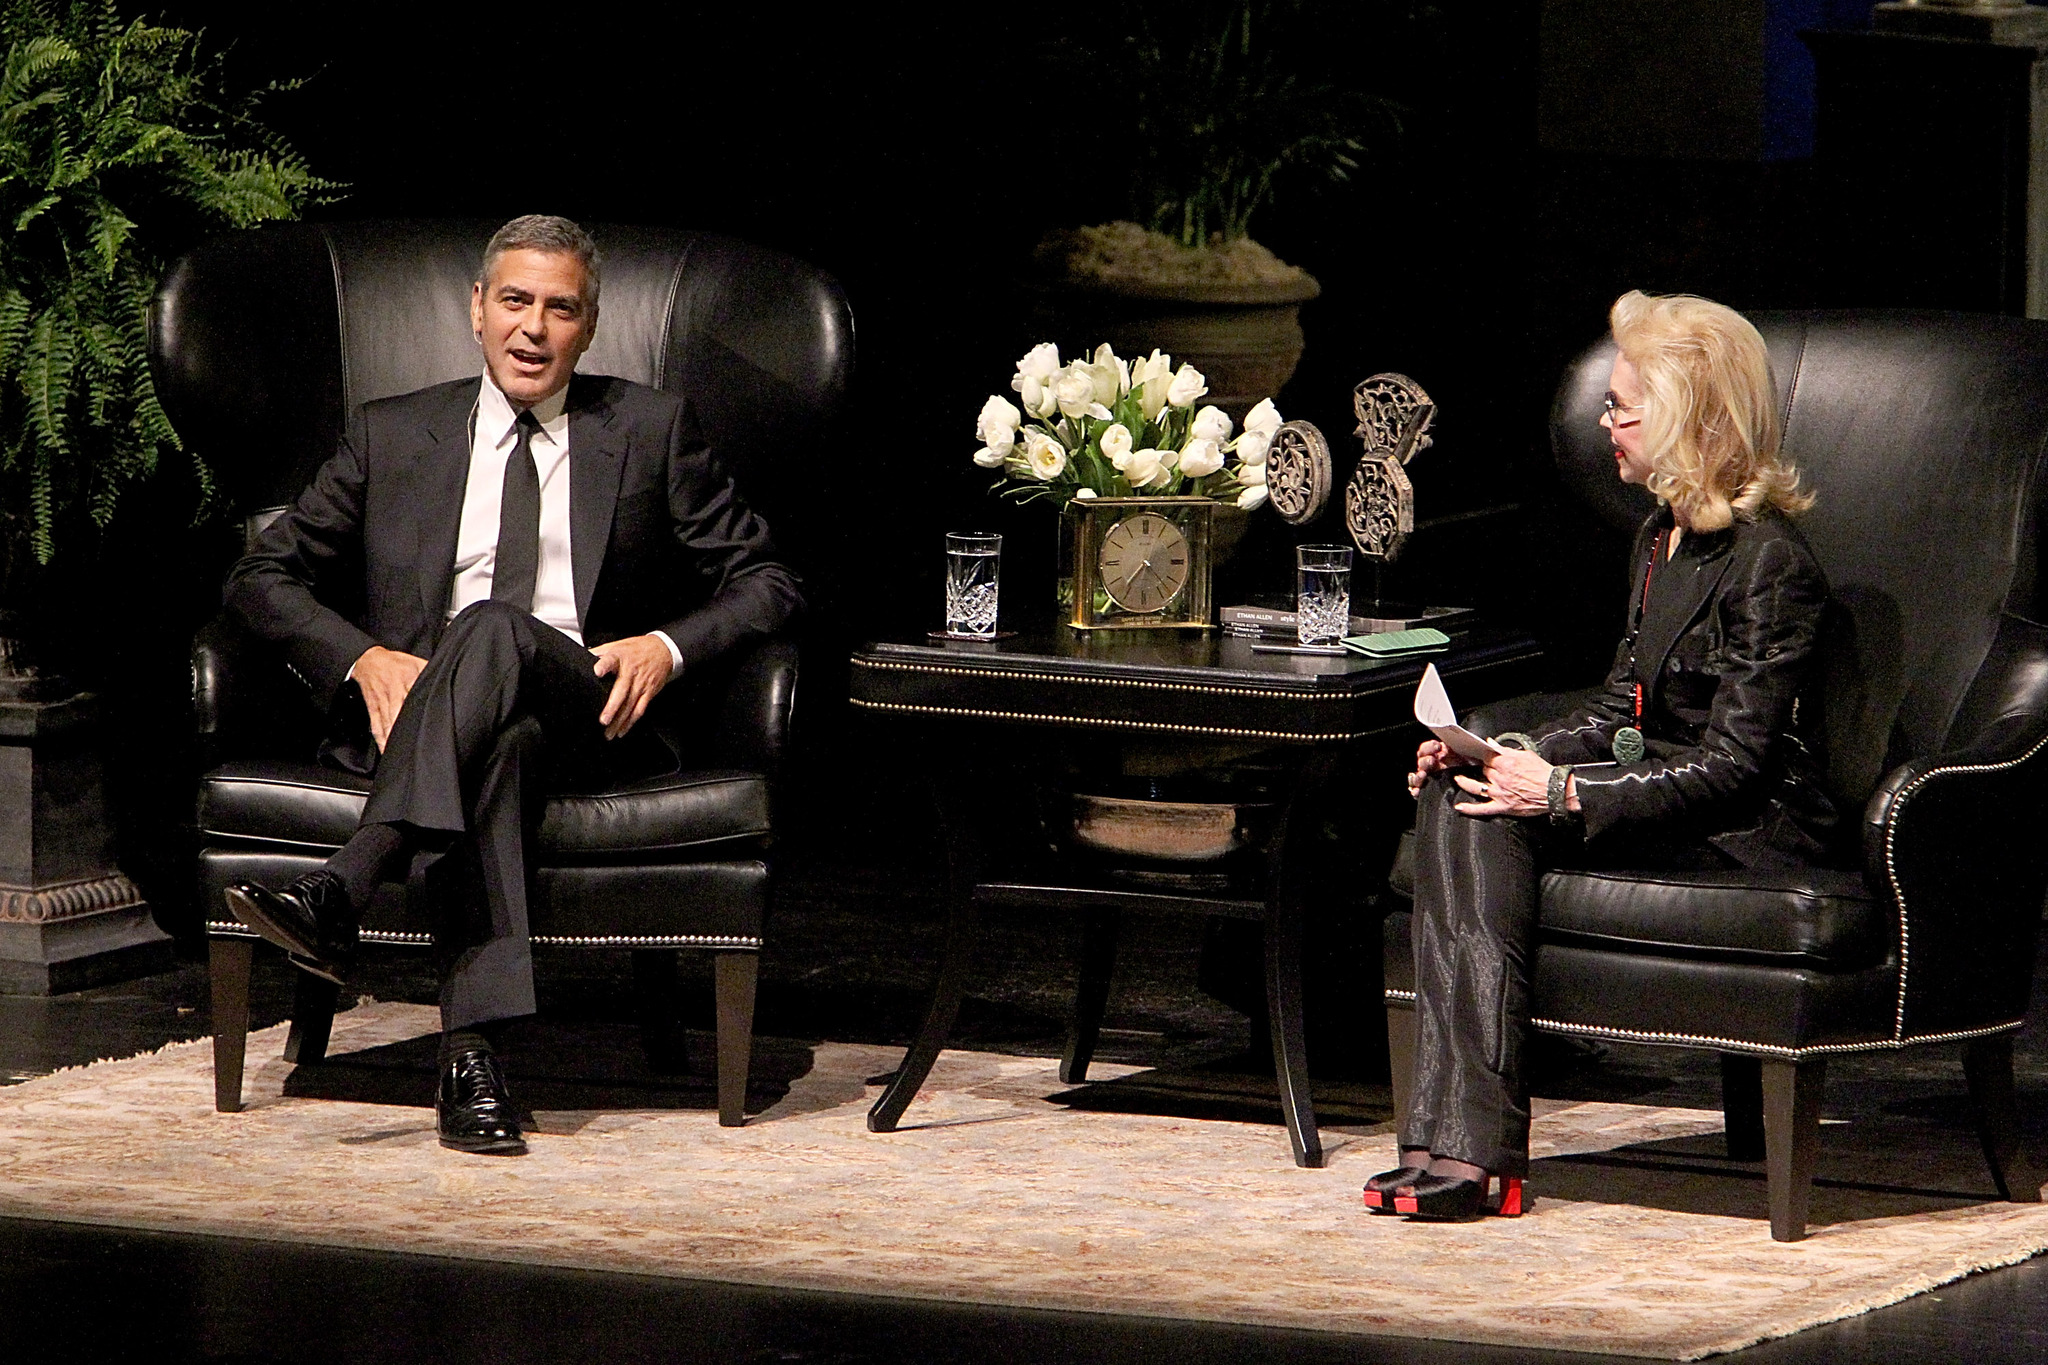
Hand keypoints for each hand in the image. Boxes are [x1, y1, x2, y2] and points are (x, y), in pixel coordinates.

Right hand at [352, 646, 427, 752]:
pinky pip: (376, 725)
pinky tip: (385, 750)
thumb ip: (430, 672)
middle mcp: (395, 692)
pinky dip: (381, 739)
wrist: (367, 661)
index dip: (423, 711)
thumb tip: (450, 679)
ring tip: (401, 754)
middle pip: (401, 713)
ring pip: (388, 722)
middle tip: (415, 747)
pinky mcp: (373, 709)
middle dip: (406, 730)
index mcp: (408, 679)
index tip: (431, 726)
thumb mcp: (416, 662)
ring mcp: (383, 702)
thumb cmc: (396, 663)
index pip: (418, 696)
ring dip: (393, 738)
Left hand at [591, 634, 674, 738]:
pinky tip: (622, 731)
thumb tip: (581, 657)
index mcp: (620, 657)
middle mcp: (631, 672)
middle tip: (603, 720)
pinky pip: (639, 710)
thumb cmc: (637, 649)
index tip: (597, 671)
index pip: (610, 660)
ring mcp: (641, 684)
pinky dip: (631, 722)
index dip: (604, 665)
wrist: (664, 650)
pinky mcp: (649, 692)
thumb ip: (600, 652)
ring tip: (609, 733)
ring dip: (619, 721)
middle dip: (612, 707)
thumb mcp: (618, 644)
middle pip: (622, 691)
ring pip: (630, 705)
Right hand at [1406, 738, 1470, 798]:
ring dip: (1419, 775)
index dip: (1429, 746)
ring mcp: (1430, 778)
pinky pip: (1418, 791)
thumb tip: (1457, 737)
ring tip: (1423, 774)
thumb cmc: (1474, 765)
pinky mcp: (1429, 790)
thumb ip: (1460, 745)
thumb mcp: (1468, 751)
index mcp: (1438, 754)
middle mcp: (1432, 766)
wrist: (1481, 782)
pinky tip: (1417, 791)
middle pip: (1421, 761)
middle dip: (1425, 760)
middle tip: (1432, 760)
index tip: (1438, 746)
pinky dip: (1415, 791)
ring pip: (1417, 776)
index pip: (1426, 748)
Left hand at [1452, 748, 1567, 817]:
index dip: (1482, 755)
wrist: (1555, 790)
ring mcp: (1500, 793)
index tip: (1475, 753)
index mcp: (1506, 763)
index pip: (1486, 757)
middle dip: (1479, 768)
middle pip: (1483, 771)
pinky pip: (1483, 809)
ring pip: (1476, 788)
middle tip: (1476, 766)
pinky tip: (1459, 808)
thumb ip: (1505, 749)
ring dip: (1465, 783)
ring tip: (1458, 779)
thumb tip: (1491, 743)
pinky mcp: (1503, 806)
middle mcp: (1500, 778)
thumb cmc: (1543, 772)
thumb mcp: (1525, 755)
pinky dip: (1470, 809)